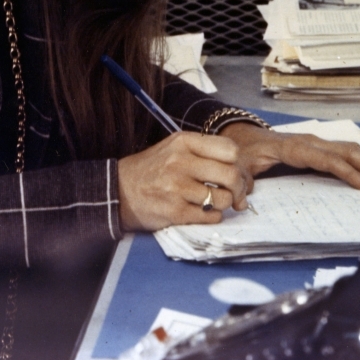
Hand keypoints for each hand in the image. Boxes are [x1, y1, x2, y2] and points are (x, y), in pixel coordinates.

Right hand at [117, 132, 249, 231]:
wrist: (119, 191)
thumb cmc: (152, 169)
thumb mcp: (174, 148)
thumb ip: (205, 154)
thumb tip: (241, 175)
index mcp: (183, 142)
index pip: (230, 149)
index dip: (238, 164)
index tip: (234, 172)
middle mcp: (181, 162)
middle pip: (231, 175)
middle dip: (239, 188)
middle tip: (234, 194)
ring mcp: (178, 187)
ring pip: (224, 199)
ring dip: (224, 204)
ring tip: (212, 202)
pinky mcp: (175, 211)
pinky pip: (211, 216)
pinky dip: (211, 217)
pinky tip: (200, 211)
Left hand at [219, 122, 359, 195]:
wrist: (243, 136)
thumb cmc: (245, 152)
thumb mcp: (241, 165)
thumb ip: (243, 180)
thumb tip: (246, 196)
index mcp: (293, 148)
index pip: (327, 160)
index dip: (348, 173)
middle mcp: (309, 142)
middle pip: (346, 151)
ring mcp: (315, 142)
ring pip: (349, 149)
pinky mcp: (317, 147)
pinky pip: (343, 151)